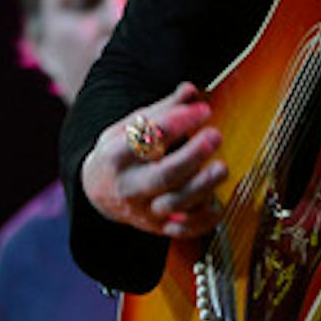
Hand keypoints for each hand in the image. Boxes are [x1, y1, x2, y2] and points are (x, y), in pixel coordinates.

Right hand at [80, 82, 226, 238]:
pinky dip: (203, 220)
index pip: (145, 139)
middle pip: (162, 175)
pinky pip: (183, 230)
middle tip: (215, 136)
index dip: (176, 123)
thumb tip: (191, 90)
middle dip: (192, 156)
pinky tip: (217, 201)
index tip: (202, 109)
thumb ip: (164, 109)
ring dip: (202, 186)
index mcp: (115, 156)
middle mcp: (128, 186)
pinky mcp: (158, 228)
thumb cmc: (120, 152)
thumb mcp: (130, 125)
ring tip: (222, 168)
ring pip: (176, 203)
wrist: (98, 190)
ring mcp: (144, 210)